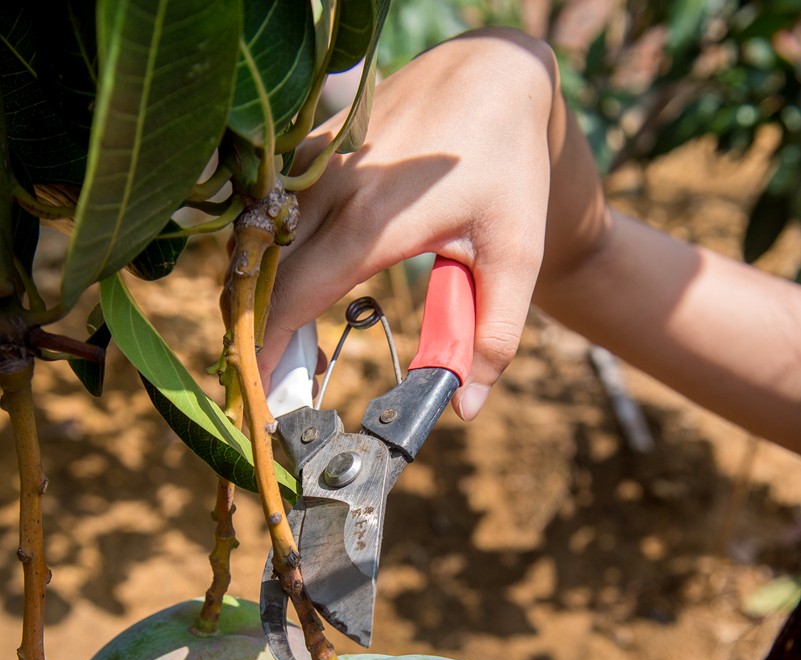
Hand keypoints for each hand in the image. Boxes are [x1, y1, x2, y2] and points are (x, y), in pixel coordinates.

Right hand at [258, 29, 606, 419]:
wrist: (493, 75)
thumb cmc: (508, 167)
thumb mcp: (517, 256)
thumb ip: (493, 336)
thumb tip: (466, 407)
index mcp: (374, 223)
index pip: (294, 296)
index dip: (268, 346)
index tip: (260, 386)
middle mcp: (333, 190)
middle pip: (263, 272)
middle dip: (256, 327)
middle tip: (274, 374)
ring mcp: (317, 162)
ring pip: (258, 239)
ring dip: (258, 289)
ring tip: (282, 335)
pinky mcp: (313, 147)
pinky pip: (270, 209)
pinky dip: (268, 251)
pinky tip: (293, 280)